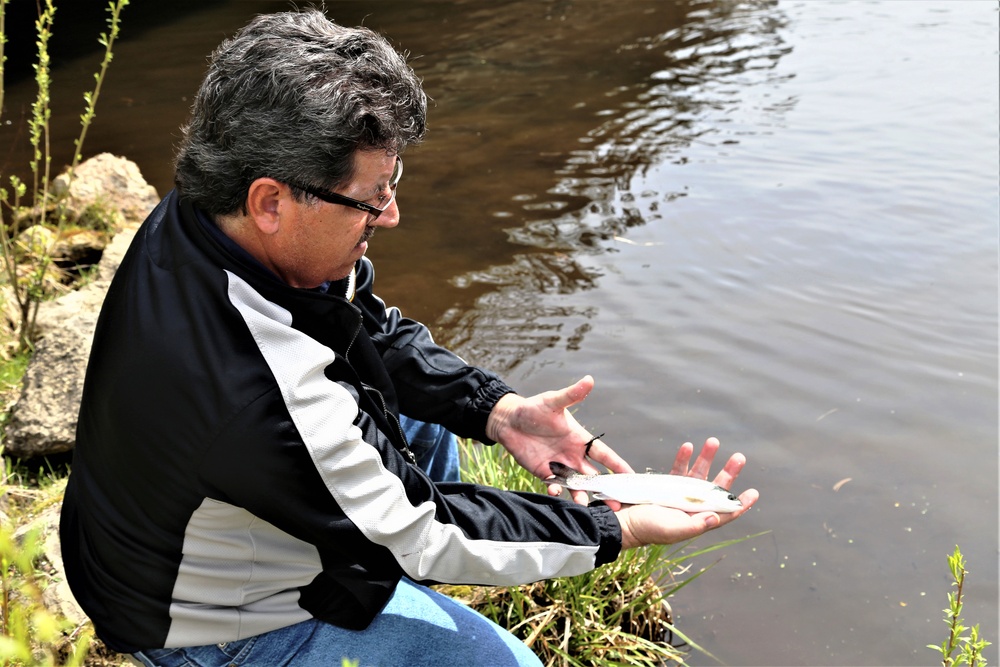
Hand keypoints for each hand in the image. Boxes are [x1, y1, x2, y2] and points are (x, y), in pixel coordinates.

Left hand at [486, 375, 633, 507]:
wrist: (508, 421)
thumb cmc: (533, 408)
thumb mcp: (553, 401)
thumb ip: (572, 395)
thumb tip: (589, 380)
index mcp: (580, 439)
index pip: (604, 455)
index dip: (618, 465)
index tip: (632, 478)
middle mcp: (573, 455)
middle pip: (594, 476)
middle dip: (606, 489)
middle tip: (617, 504)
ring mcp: (559, 465)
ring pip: (576, 485)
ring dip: (582, 495)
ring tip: (585, 505)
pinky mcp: (544, 473)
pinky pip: (554, 486)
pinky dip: (556, 491)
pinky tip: (554, 491)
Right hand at [616, 437, 758, 549]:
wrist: (622, 520)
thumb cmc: (648, 529)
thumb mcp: (673, 529)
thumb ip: (696, 525)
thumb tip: (717, 516)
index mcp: (697, 520)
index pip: (724, 512)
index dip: (739, 504)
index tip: (753, 492)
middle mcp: (692, 507)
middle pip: (715, 488)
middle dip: (728, 472)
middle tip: (739, 457)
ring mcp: (679, 495)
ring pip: (698, 474)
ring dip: (706, 458)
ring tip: (713, 441)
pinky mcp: (665, 485)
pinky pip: (678, 469)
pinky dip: (683, 458)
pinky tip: (688, 446)